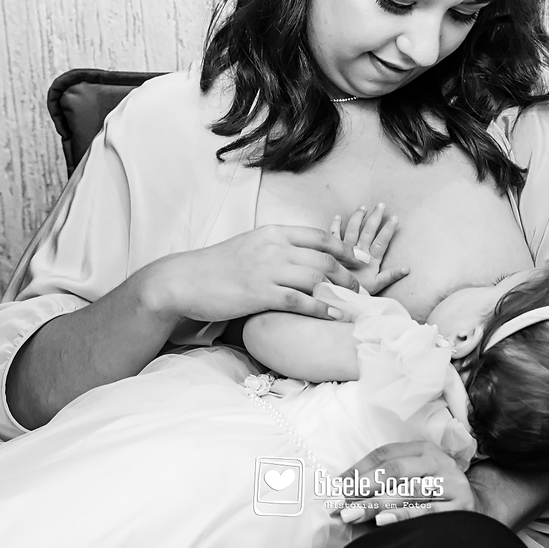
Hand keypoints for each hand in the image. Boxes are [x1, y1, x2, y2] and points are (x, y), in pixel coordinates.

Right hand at [150, 225, 363, 322]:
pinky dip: (320, 307)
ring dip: (339, 292)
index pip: (319, 237)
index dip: (345, 248)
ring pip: (316, 278)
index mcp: (273, 233)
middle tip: (361, 288)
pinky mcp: (260, 292)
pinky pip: (299, 300)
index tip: (362, 259)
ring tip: (353, 303)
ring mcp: (267, 269)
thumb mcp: (251, 246)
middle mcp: (273, 247)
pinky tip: (333, 315)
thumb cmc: (219, 267)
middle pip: (324, 258)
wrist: (186, 280)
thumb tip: (304, 257)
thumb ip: (278, 249)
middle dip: (348, 274)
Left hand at [330, 204, 408, 295]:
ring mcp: (344, 250)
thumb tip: (407, 268)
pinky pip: (333, 235)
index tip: (395, 217)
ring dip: (358, 217)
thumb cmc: (357, 292)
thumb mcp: (377, 286)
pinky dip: (335, 225)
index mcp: (371, 260)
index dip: (388, 229)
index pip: (382, 241)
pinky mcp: (332, 251)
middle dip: (376, 217)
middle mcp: (358, 252)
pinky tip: (338, 216)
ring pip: (352, 229)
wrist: (337, 297)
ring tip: (364, 207)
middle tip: (381, 204)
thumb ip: (391, 275)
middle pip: (368, 231)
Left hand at [331, 442, 475, 527]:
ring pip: (408, 491)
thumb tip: (344, 488)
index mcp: (422, 449)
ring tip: (352, 513)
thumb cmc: (436, 488)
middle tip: (339, 502)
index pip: (384, 454)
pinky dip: (402, 515)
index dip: (357, 469)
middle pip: (394, 470)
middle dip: (362, 486)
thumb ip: (386, 478)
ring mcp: (449, 484)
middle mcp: (437, 462)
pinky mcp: (458, 507)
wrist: (477, 504)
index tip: (335, 486)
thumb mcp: (416, 474)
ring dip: (376, 504)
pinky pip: (426, 511)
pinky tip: (382, 520)